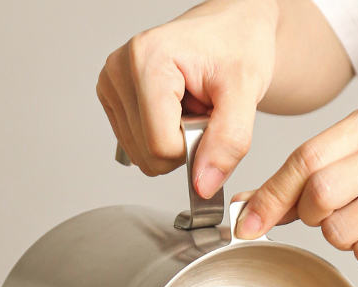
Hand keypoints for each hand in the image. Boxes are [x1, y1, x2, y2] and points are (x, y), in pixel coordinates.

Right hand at [97, 0, 277, 197]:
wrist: (232, 29)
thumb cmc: (238, 46)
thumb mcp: (246, 92)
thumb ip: (229, 142)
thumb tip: (203, 186)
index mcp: (147, 60)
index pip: (161, 146)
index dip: (194, 147)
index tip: (210, 117)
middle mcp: (120, 70)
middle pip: (147, 155)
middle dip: (183, 144)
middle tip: (202, 110)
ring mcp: (111, 85)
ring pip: (140, 156)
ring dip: (174, 142)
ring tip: (191, 107)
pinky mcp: (112, 99)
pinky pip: (136, 147)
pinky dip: (162, 138)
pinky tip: (175, 110)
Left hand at [235, 103, 357, 282]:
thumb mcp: (351, 171)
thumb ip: (297, 185)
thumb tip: (244, 207)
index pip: (305, 158)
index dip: (271, 195)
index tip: (248, 223)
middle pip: (318, 193)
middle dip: (312, 217)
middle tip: (331, 216)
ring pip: (338, 230)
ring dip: (342, 238)